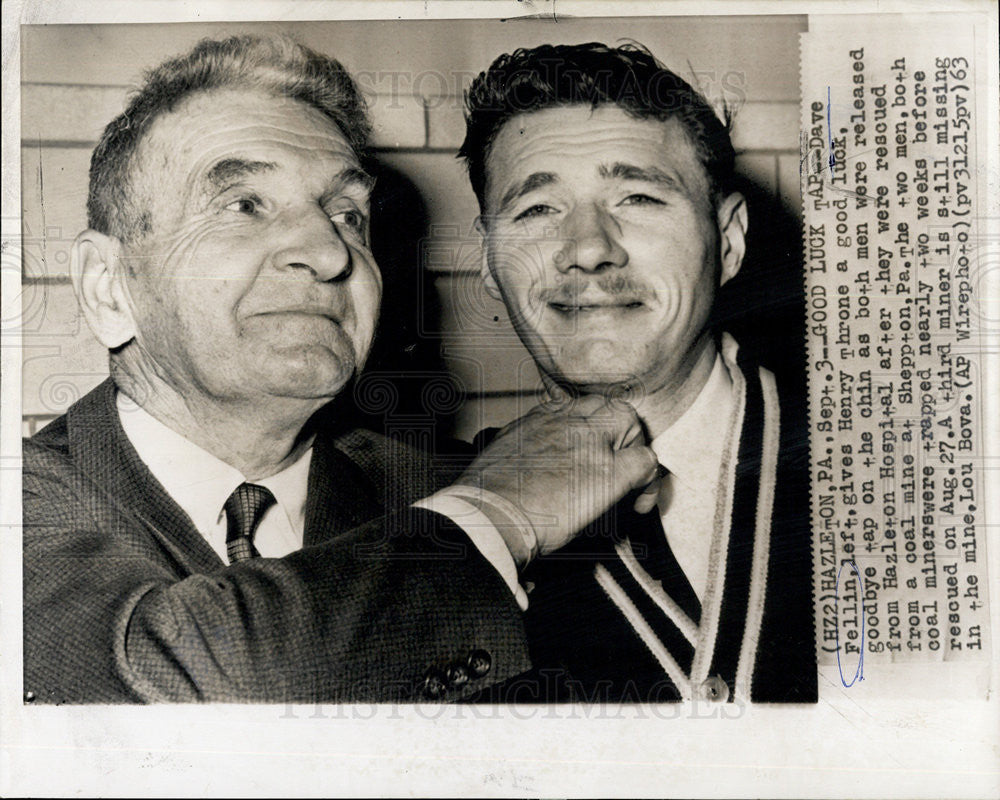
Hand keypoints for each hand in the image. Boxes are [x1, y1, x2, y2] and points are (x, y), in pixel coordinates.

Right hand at [453, 394, 658, 562]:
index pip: (582, 405)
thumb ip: (526, 444)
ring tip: (629, 480)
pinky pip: (645, 462)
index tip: (594, 449)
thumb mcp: (505, 452)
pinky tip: (640, 501)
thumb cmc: (487, 496)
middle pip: (610, 406)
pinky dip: (648, 481)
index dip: (594, 426)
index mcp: (542, 416)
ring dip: (633, 448)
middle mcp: (568, 421)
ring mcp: (590, 442)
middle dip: (619, 431)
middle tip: (616, 463)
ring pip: (631, 422)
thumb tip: (537, 460)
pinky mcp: (608, 472)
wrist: (489, 515)